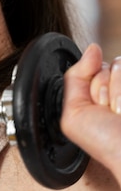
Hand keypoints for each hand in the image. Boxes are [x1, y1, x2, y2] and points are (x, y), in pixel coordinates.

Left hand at [61, 43, 120, 184]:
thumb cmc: (104, 142)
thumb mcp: (73, 114)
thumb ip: (75, 78)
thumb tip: (92, 48)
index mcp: (96, 94)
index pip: (91, 66)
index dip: (90, 83)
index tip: (94, 103)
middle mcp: (115, 89)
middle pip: (106, 64)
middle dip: (102, 87)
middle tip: (106, 109)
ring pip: (119, 65)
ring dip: (116, 91)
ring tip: (118, 111)